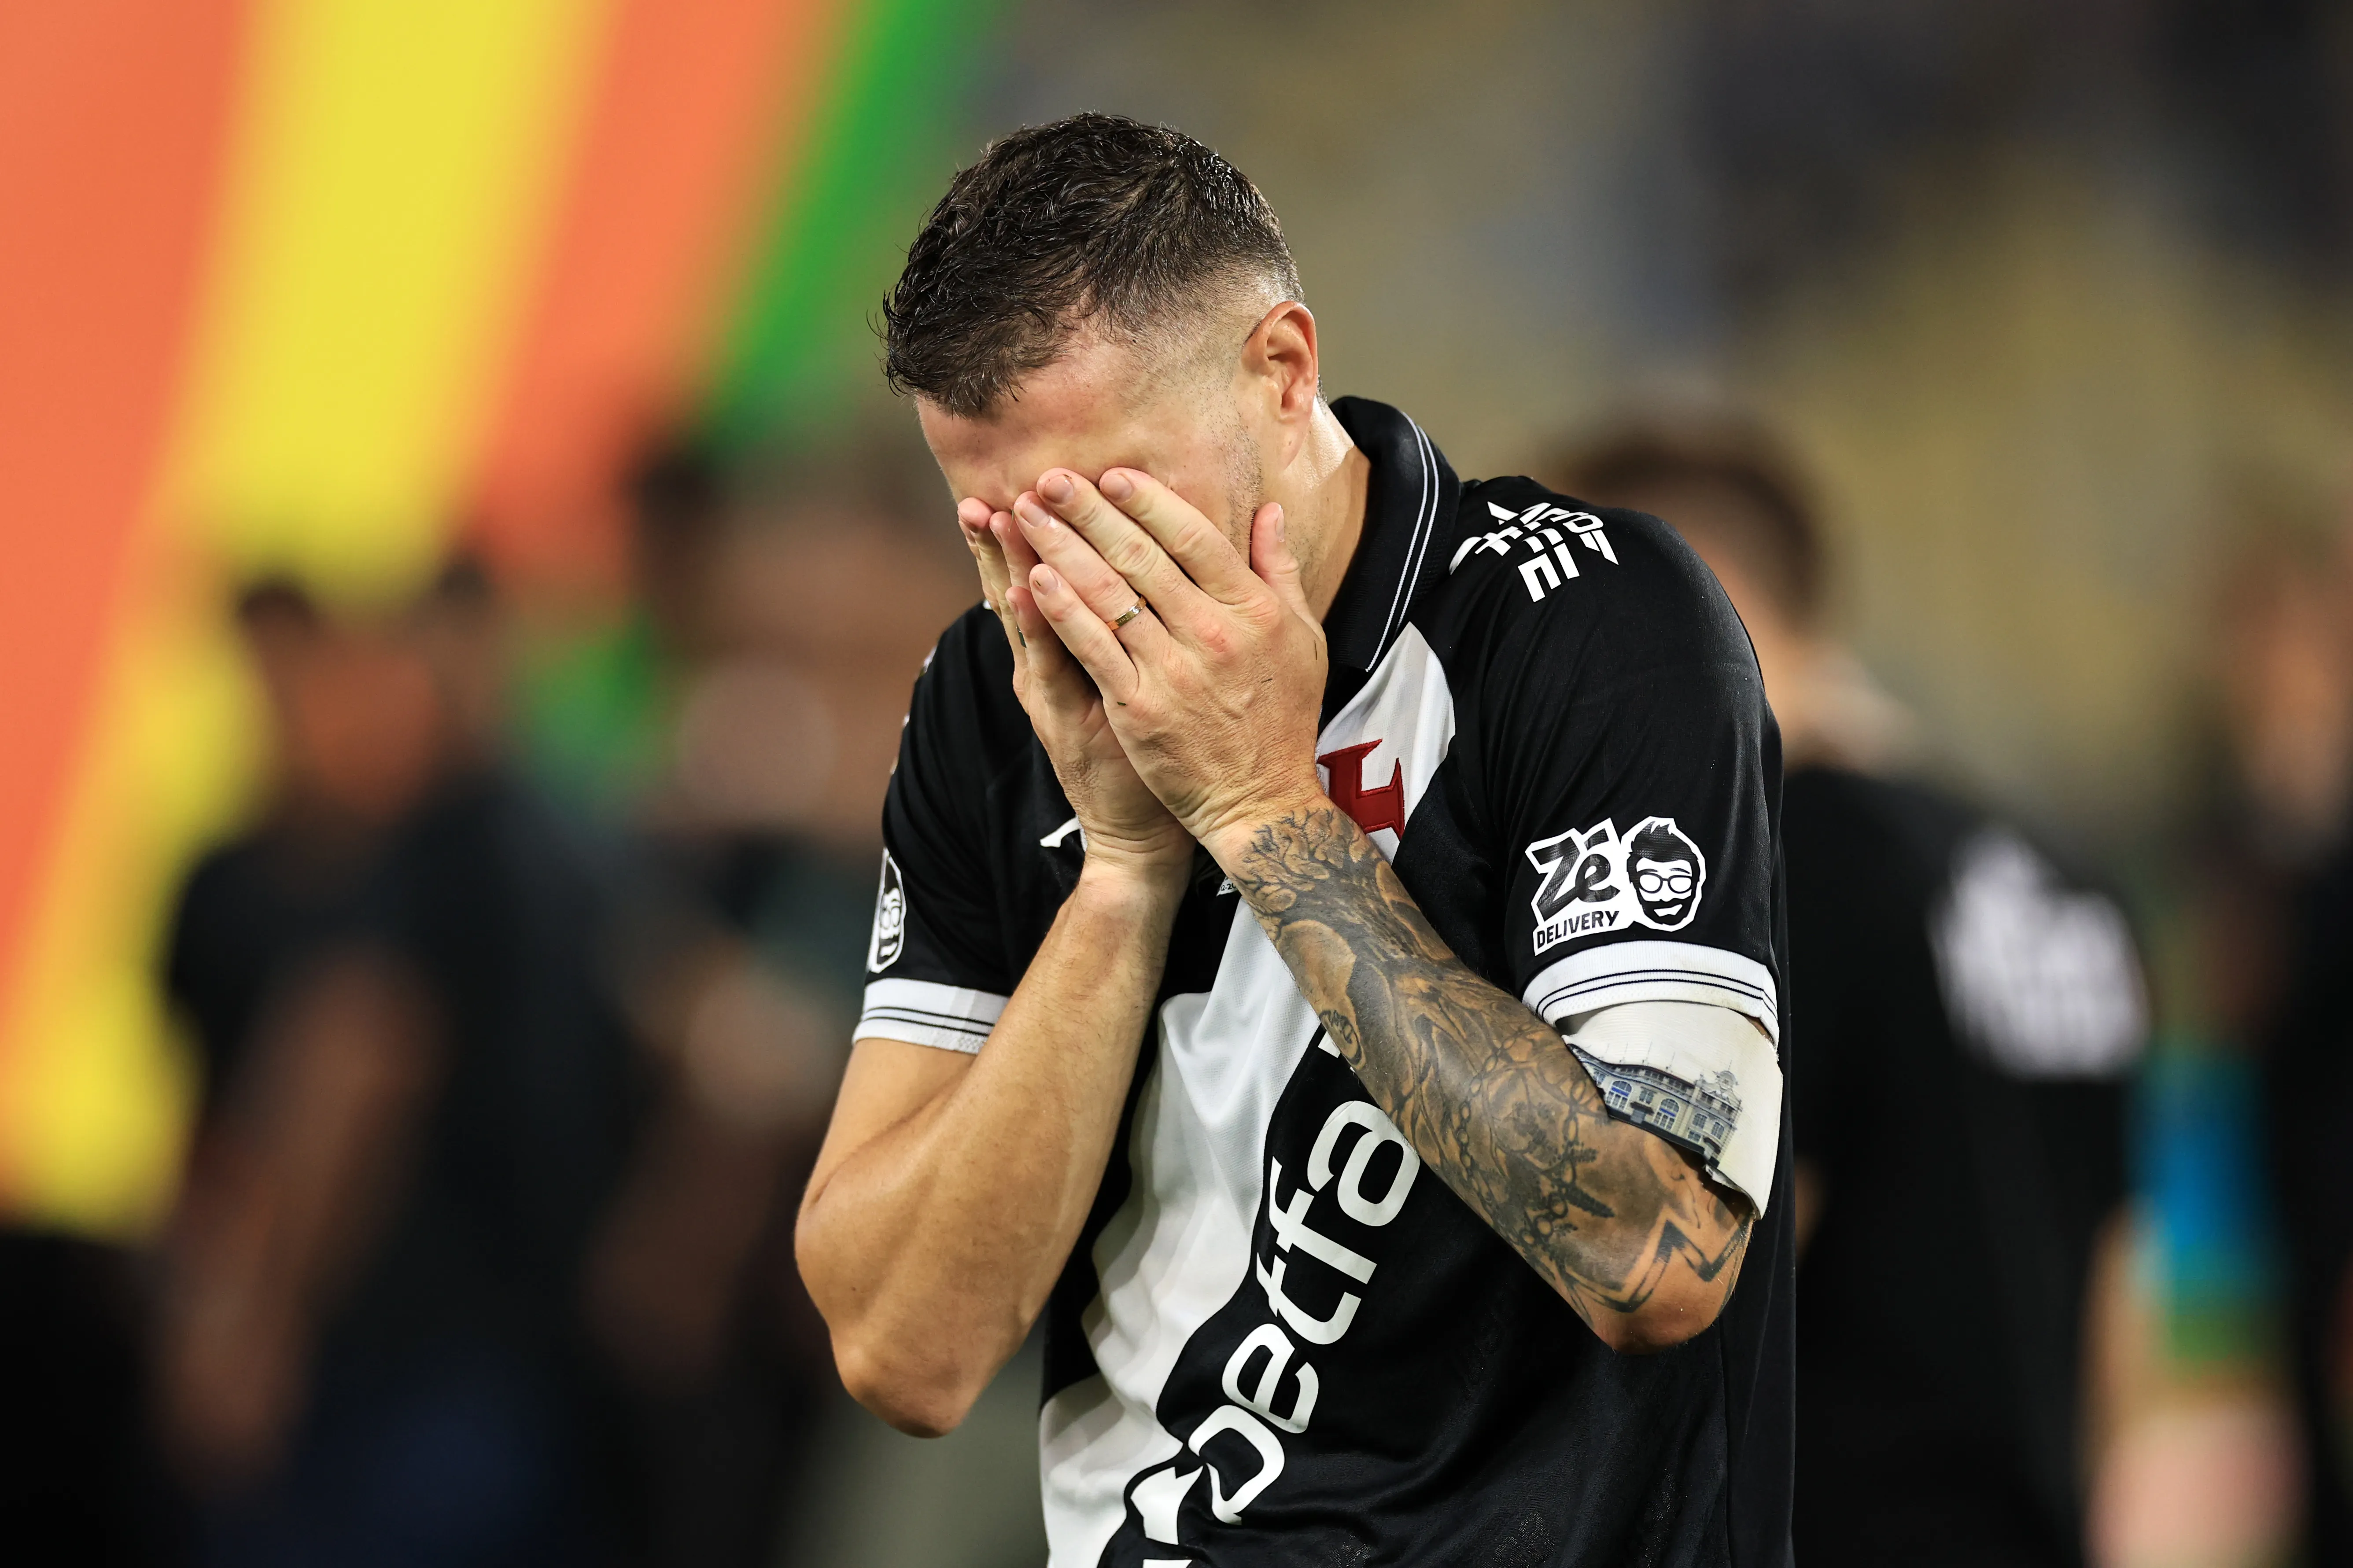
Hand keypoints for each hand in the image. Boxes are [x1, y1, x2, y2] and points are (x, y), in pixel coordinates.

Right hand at [957, 496, 1192, 882]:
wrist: (1141, 823)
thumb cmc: (1144, 741)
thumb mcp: (1124, 675)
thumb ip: (1121, 622)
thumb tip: (1126, 564)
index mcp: (1063, 649)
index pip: (1039, 578)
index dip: (1017, 538)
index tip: (1001, 488)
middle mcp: (1047, 667)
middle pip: (1019, 590)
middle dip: (1002, 543)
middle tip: (979, 495)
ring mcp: (1054, 692)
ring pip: (1027, 618)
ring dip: (1009, 566)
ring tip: (995, 519)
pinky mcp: (1070, 718)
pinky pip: (1052, 663)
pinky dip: (1037, 625)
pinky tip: (1027, 591)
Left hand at [1009, 469, 1328, 864]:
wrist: (1261, 802)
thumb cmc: (1282, 718)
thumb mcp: (1302, 638)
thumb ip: (1280, 570)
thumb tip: (1267, 510)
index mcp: (1254, 610)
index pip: (1195, 538)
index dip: (1148, 502)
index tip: (1110, 473)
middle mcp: (1215, 634)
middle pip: (1142, 558)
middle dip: (1090, 513)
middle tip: (1049, 478)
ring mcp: (1175, 673)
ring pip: (1109, 597)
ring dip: (1061, 549)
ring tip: (1025, 515)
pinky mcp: (1139, 709)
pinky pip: (1092, 649)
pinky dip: (1061, 611)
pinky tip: (1031, 579)